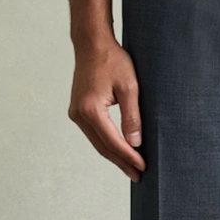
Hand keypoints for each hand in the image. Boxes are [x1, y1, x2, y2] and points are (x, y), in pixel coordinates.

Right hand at [68, 39, 145, 181]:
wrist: (91, 44)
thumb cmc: (112, 60)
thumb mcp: (129, 87)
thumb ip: (132, 116)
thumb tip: (135, 143)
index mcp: (91, 109)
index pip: (113, 141)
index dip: (129, 156)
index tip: (143, 166)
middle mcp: (79, 114)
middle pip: (103, 147)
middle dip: (122, 162)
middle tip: (138, 176)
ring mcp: (76, 114)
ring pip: (97, 143)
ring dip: (114, 156)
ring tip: (131, 168)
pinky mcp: (77, 111)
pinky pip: (94, 134)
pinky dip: (107, 144)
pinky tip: (119, 151)